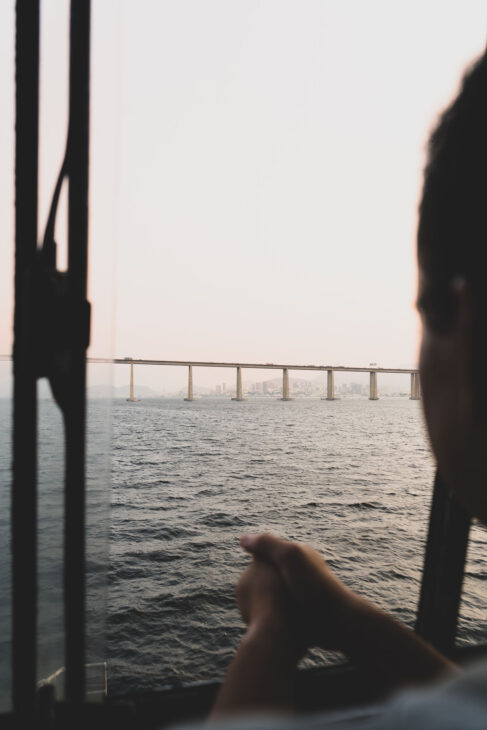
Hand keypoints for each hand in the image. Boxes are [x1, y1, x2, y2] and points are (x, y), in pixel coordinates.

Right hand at [240, 533, 359, 651]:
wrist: (337, 622)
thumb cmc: (313, 587)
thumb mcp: (288, 557)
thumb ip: (266, 545)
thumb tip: (243, 538)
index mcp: (300, 554)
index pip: (270, 552)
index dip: (256, 563)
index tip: (247, 579)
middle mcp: (302, 571)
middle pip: (272, 572)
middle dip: (260, 581)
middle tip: (247, 597)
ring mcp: (304, 591)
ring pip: (276, 591)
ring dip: (266, 598)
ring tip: (254, 610)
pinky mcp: (305, 609)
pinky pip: (283, 607)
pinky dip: (274, 611)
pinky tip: (268, 619)